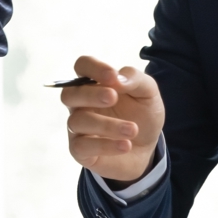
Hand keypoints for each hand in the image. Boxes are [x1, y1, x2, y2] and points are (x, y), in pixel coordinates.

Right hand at [62, 56, 164, 183]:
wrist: (147, 148)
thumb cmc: (142, 114)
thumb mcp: (148, 93)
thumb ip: (135, 79)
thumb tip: (117, 79)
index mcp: (94, 83)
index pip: (82, 66)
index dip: (93, 68)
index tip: (112, 76)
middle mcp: (81, 103)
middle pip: (69, 93)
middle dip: (90, 94)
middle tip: (113, 97)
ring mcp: (78, 128)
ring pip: (77, 121)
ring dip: (106, 125)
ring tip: (133, 130)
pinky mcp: (80, 151)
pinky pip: (82, 146)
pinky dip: (105, 145)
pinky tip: (126, 145)